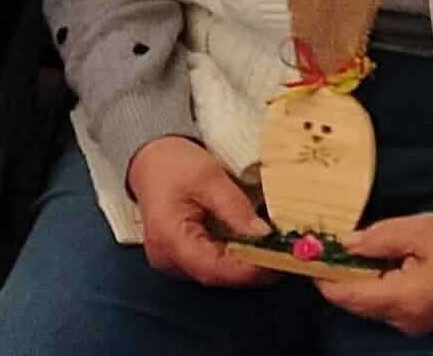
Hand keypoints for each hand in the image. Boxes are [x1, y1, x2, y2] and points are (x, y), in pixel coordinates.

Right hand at [123, 135, 271, 287]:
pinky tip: (251, 245)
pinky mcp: (180, 257)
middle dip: (252, 267)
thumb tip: (264, 236)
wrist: (149, 158)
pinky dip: (233, 257)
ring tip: (271, 247)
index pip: (214, 268)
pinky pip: (210, 264)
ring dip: (244, 263)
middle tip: (283, 252)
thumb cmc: (172, 163)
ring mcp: (172, 261)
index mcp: (169, 239)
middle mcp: (167, 258)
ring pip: (215, 273)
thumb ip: (235, 209)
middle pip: (216, 275)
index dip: (249, 268)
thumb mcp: (208, 177)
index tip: (278, 258)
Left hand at [324, 213, 432, 333]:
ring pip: (372, 302)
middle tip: (326, 242)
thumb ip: (376, 238)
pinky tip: (382, 259)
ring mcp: (416, 324)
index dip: (321, 274)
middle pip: (356, 301)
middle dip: (339, 274)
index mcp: (404, 300)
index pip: (345, 295)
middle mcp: (406, 321)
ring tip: (355, 245)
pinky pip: (389, 303)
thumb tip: (343, 244)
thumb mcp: (419, 230)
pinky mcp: (424, 319)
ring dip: (360, 277)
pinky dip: (378, 282)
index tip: (306, 251)